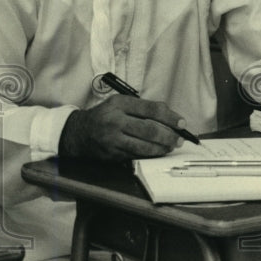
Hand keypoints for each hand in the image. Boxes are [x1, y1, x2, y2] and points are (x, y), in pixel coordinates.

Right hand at [59, 96, 184, 160]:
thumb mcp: (119, 104)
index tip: (182, 123)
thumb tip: (170, 117)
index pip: (150, 109)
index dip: (170, 117)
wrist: (79, 133)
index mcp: (119, 104)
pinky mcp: (112, 154)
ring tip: (170, 146)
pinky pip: (137, 156)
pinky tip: (157, 152)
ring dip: (162, 148)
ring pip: (145, 146)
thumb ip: (142, 108)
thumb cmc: (104, 117)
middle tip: (179, 139)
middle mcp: (115, 120)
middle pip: (150, 130)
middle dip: (170, 136)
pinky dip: (150, 154)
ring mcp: (113, 139)